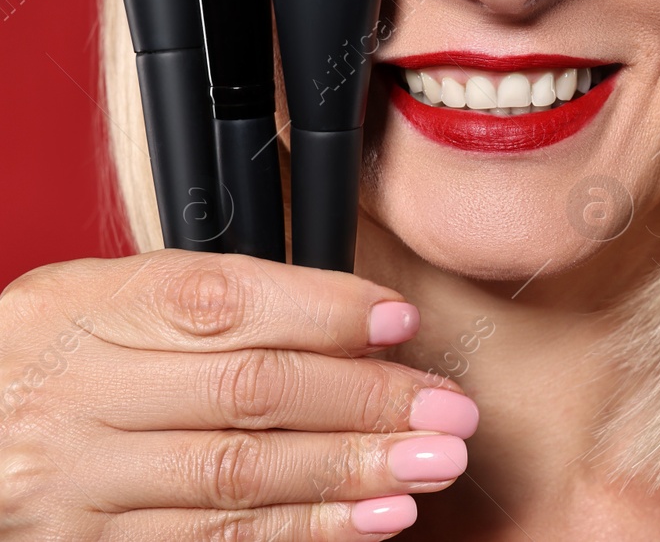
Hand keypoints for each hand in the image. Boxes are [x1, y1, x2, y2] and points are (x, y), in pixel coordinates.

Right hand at [0, 249, 478, 538]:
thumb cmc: (51, 359)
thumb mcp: (107, 302)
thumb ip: (217, 303)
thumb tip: (360, 319)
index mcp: (88, 309)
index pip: (225, 300)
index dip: (325, 309)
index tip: (402, 318)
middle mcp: (78, 393)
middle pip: (248, 392)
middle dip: (366, 400)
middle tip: (450, 409)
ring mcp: (76, 481)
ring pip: (238, 476)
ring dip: (351, 474)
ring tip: (431, 466)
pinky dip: (303, 532)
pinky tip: (369, 520)